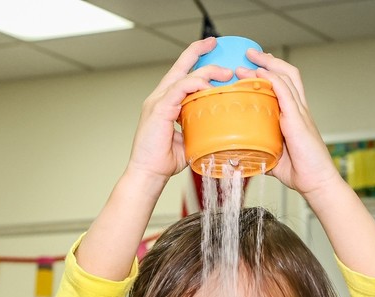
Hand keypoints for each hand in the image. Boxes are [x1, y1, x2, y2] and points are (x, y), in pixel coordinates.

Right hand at [125, 37, 232, 182]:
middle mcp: (159, 98)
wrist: (148, 174)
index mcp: (165, 103)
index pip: (180, 74)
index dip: (194, 58)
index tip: (211, 49)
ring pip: (183, 76)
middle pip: (179, 66)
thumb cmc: (164, 161)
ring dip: (206, 71)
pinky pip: (179, 89)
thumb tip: (217, 122)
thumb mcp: (188, 138)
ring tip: (225, 73)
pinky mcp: (158, 109)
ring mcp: (157, 102)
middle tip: (215, 43)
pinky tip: (208, 87)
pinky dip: (195, 85)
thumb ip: (198, 125)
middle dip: (198, 50)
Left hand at [236, 49, 342, 200]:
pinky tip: (261, 74)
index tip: (253, 65)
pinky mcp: (298, 120)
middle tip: (249, 53)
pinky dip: (273, 81)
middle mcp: (298, 109)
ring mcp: (300, 112)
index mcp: (294, 115)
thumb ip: (259, 153)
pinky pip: (286, 93)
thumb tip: (239, 157)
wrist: (316, 182)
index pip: (284, 84)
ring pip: (286, 78)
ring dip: (267, 65)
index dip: (270, 71)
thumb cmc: (300, 171)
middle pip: (286, 73)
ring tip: (250, 58)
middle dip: (268, 60)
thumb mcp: (273, 159)